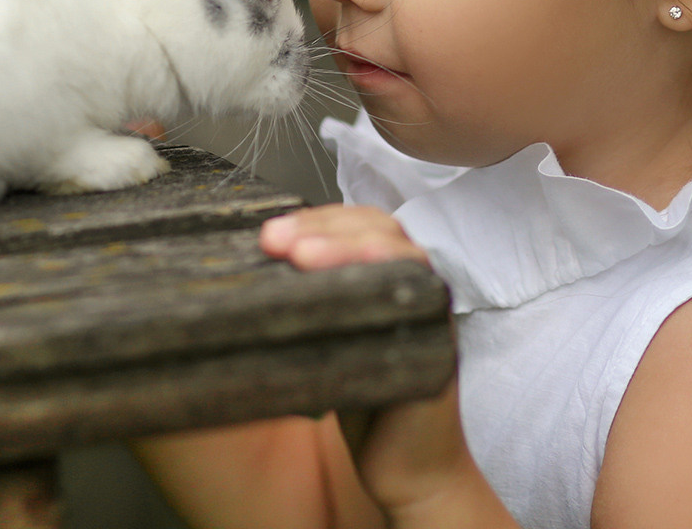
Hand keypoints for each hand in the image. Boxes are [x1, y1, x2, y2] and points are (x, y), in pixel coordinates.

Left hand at [260, 206, 515, 526]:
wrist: (406, 471)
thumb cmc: (363, 402)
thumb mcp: (326, 339)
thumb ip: (309, 302)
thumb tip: (251, 272)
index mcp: (384, 273)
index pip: (354, 223)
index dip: (314, 219)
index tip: (269, 232)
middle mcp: (412, 283)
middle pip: (377, 227)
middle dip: (323, 227)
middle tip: (276, 239)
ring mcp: (429, 310)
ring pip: (398, 253)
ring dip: (348, 246)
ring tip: (302, 255)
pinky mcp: (440, 342)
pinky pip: (420, 300)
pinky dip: (388, 280)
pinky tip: (355, 283)